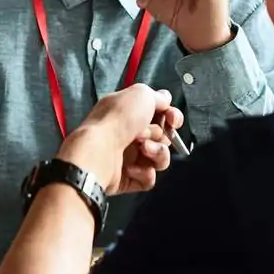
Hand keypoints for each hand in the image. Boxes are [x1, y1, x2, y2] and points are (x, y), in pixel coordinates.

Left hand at [58, 84, 181, 195]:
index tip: (173, 120)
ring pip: (159, 158)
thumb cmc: (119, 119)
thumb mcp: (141, 94)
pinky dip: (144, 173)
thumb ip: (157, 97)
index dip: (171, 117)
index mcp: (128, 112)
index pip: (159, 114)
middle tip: (147, 134)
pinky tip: (132, 168)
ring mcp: (127, 157)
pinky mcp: (127, 179)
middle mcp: (128, 133)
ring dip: (157, 154)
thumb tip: (165, 100)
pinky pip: (148, 178)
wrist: (100, 149)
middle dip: (161, 136)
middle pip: (162, 137)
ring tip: (143, 150)